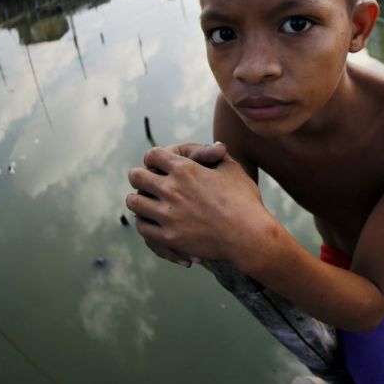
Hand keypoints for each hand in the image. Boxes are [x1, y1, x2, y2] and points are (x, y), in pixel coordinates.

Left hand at [126, 146, 270, 269]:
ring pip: (134, 202)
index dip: (153, 157)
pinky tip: (150, 220)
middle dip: (140, 176)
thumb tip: (216, 145)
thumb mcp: (233, 170)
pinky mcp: (169, 238)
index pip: (152, 155)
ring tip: (144, 201)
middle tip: (144, 181)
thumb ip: (218, 155)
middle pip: (137, 176)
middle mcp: (172, 190)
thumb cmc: (244, 200)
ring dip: (138, 199)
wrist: (249, 236)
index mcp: (186, 169)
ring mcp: (168, 215)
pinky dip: (144, 222)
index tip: (155, 163)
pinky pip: (142, 227)